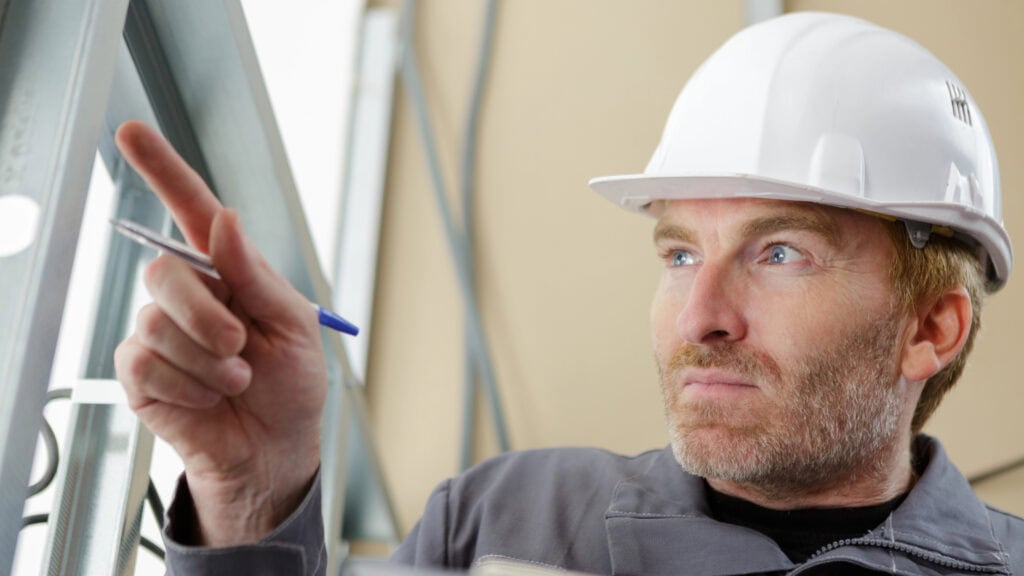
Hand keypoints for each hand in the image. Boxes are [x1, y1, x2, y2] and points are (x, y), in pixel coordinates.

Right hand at [112, 121, 326, 545]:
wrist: (275, 447)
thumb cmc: (291, 382)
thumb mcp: (294, 326)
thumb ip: (255, 274)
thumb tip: (223, 220)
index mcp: (229, 273)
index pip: (191, 211)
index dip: (163, 170)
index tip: (133, 132)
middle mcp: (189, 295)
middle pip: (165, 272)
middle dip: (208, 315)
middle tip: (241, 347)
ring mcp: (160, 333)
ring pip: (156, 323)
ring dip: (207, 360)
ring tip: (235, 380)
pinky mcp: (141, 374)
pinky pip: (145, 363)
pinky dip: (188, 385)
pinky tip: (209, 398)